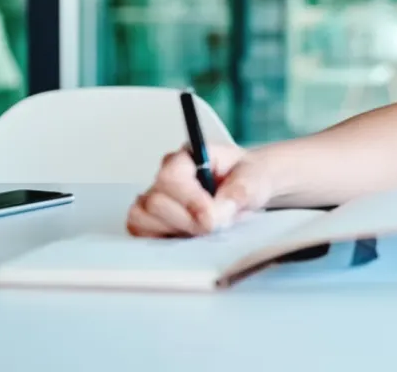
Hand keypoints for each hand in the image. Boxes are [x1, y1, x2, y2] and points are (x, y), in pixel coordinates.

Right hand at [126, 143, 273, 236]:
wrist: (250, 188)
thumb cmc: (249, 177)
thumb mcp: (254, 179)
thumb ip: (237, 193)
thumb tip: (215, 215)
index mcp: (188, 156)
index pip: (171, 176)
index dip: (190, 200)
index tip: (211, 217)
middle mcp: (166, 175)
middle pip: (155, 202)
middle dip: (187, 221)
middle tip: (213, 225)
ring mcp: (157, 197)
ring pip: (142, 218)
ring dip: (176, 231)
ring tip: (203, 230)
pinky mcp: (153, 220)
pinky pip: (142, 232)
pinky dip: (164, 240)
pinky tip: (188, 237)